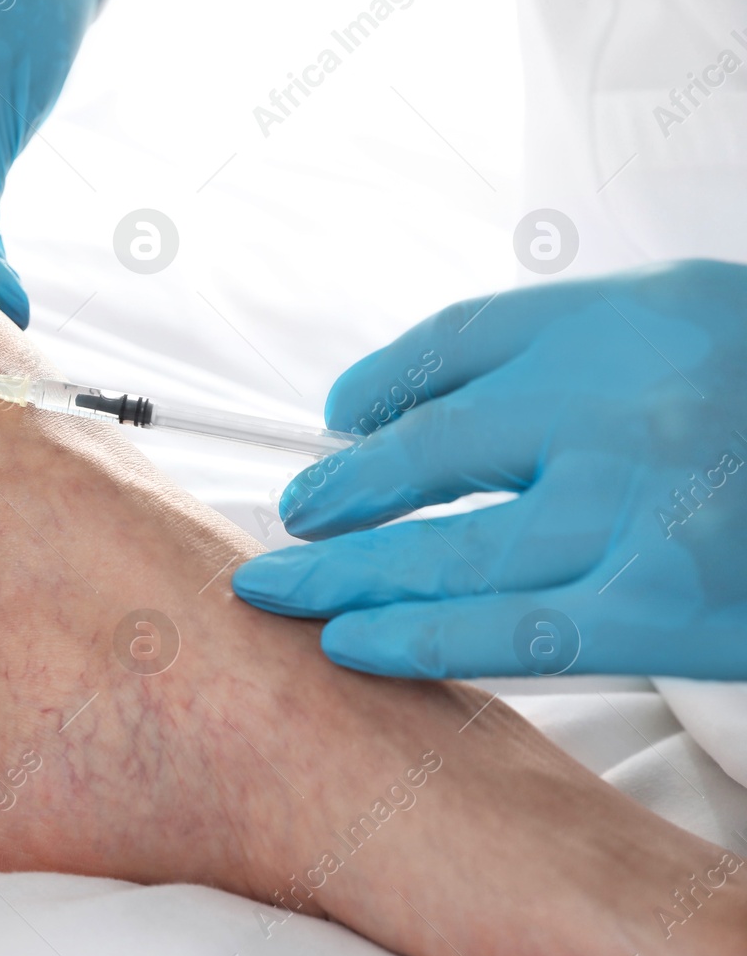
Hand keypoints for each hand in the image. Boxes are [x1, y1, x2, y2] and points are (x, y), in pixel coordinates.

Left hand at [233, 259, 746, 679]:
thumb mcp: (678, 313)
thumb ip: (543, 341)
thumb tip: (379, 405)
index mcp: (626, 318)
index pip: (452, 343)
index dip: (375, 388)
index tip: (337, 426)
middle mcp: (623, 409)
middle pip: (426, 455)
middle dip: (338, 497)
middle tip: (288, 520)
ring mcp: (641, 515)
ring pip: (450, 554)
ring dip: (345, 575)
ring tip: (277, 584)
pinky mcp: (667, 612)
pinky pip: (513, 635)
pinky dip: (418, 640)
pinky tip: (350, 642)